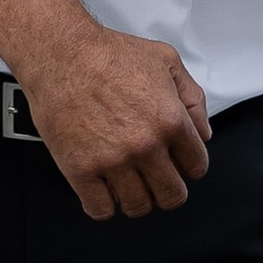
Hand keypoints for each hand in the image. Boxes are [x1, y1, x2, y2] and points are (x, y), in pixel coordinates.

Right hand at [16, 8, 210, 220]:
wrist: (60, 53)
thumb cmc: (106, 53)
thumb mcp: (166, 61)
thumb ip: (193, 98)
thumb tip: (202, 131)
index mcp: (170, 121)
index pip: (196, 167)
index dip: (189, 166)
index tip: (178, 164)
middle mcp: (145, 145)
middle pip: (172, 195)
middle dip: (168, 190)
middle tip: (156, 179)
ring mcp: (112, 161)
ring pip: (138, 207)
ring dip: (137, 199)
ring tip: (128, 183)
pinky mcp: (81, 169)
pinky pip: (101, 209)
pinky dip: (104, 205)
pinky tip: (103, 189)